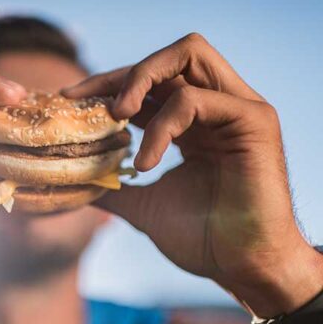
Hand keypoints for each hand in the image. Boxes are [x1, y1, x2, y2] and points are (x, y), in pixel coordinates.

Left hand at [63, 33, 322, 316]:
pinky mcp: (252, 120)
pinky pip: (194, 101)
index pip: (149, 84)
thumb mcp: (145, 205)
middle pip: (170, 57)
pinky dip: (161, 127)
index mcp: (193, 123)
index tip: (70, 97)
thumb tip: (75, 185)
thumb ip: (114, 188)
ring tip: (116, 115)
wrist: (242, 267)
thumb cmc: (203, 237)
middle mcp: (216, 108)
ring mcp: (237, 109)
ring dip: (142, 79)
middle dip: (124, 72)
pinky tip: (145, 163)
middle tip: (90, 101)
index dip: (108, 84)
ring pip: (188, 56)